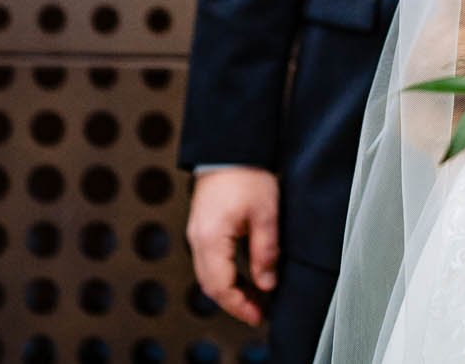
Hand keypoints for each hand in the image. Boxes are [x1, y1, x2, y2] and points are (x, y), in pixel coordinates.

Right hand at [186, 167, 279, 326]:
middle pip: (210, 285)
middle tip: (258, 312)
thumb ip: (265, 252)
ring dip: (230, 290)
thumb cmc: (247, 174)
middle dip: (234, 303)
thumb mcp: (265, 215)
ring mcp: (197, 233)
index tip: (257, 316)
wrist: (230, 148)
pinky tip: (243, 277)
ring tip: (255, 297)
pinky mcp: (202, 227)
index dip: (239, 306)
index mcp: (211, 238)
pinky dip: (224, 275)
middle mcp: (198, 239)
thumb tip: (267, 283)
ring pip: (208, 275)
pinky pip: (208, 261)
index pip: (220, 286)